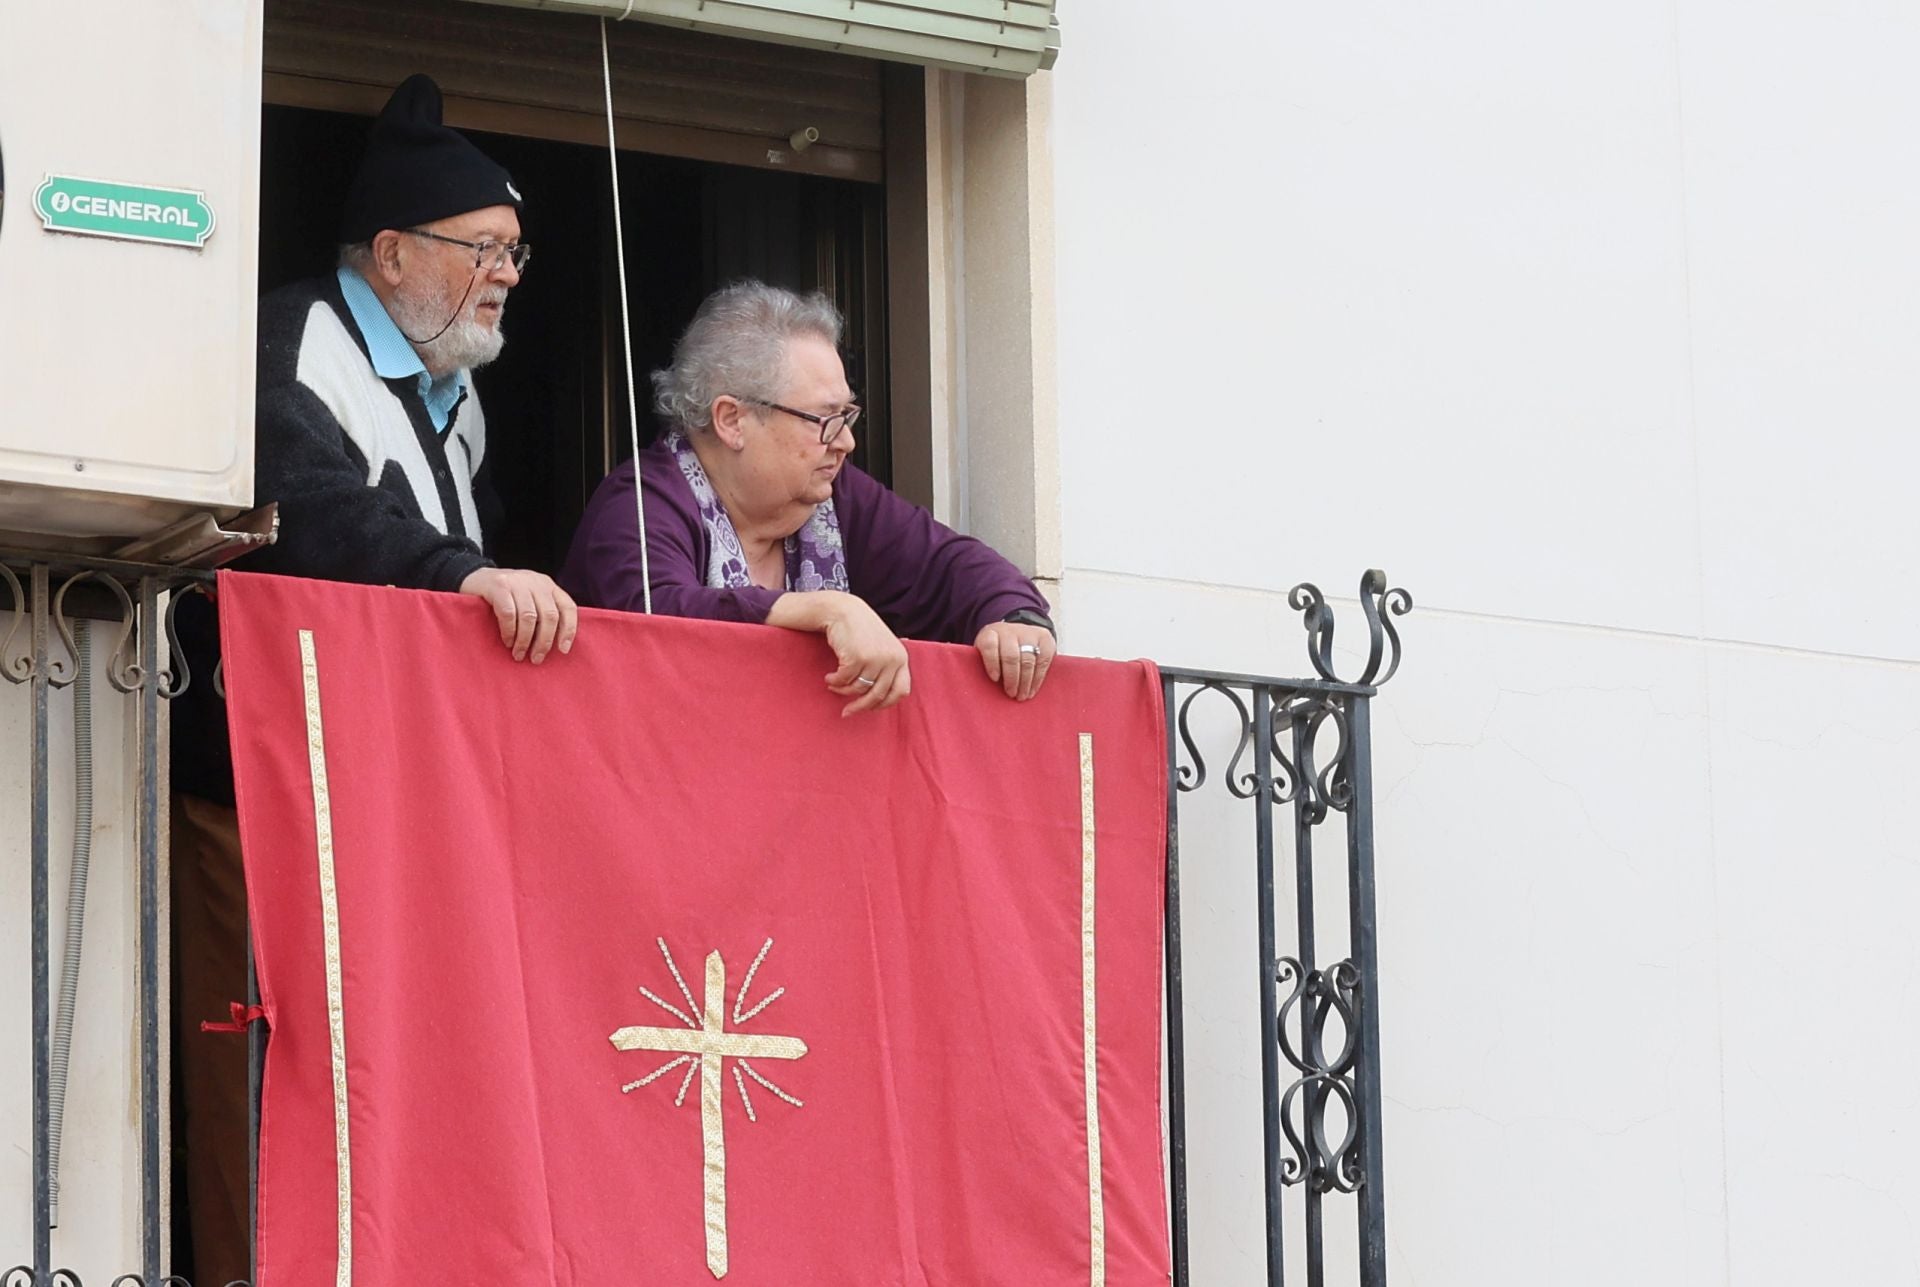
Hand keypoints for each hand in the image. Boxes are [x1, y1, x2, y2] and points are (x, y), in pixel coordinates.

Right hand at [459, 567, 578, 663]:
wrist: (475, 578)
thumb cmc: (507, 596)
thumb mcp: (530, 599)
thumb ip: (544, 613)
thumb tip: (559, 645)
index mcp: (548, 585)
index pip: (568, 607)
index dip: (568, 630)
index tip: (563, 650)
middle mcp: (536, 581)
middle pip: (549, 615)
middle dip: (544, 641)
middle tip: (536, 658)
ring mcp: (517, 582)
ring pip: (529, 617)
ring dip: (525, 640)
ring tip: (519, 654)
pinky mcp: (498, 586)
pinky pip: (508, 613)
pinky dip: (509, 631)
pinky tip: (508, 641)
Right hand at [768, 591, 910, 715]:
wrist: (842, 610)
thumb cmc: (860, 631)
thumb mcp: (882, 647)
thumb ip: (887, 668)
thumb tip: (882, 700)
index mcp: (901, 658)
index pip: (901, 691)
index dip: (884, 703)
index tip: (870, 708)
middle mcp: (892, 659)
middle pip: (878, 695)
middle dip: (860, 706)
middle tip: (847, 712)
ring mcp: (876, 659)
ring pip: (859, 689)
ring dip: (843, 691)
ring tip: (834, 685)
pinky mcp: (858, 658)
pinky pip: (845, 681)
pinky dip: (835, 682)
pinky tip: (829, 677)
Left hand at [974, 621, 1054, 700]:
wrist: (1016, 634)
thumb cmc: (996, 651)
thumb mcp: (984, 653)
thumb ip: (983, 665)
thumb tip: (982, 689)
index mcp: (990, 633)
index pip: (990, 646)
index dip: (992, 663)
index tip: (994, 679)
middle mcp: (1009, 631)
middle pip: (1011, 656)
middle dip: (1012, 679)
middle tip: (1012, 694)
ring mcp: (1028, 632)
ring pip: (1028, 659)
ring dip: (1026, 682)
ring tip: (1023, 696)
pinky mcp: (1044, 637)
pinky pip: (1043, 659)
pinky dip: (1038, 677)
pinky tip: (1033, 689)